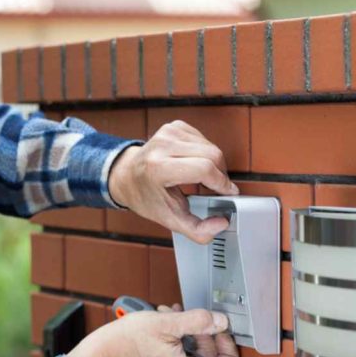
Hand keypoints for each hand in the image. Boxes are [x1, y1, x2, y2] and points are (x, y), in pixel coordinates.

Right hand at [67, 307, 238, 356]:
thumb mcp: (166, 323)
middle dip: (202, 333)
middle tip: (190, 318)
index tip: (220, 330)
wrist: (102, 353)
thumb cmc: (127, 342)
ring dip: (187, 332)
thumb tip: (221, 321)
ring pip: (195, 355)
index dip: (227, 347)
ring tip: (172, 317)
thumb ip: (198, 321)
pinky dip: (178, 340)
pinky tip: (166, 324)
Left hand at [108, 120, 238, 243]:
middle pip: (212, 155)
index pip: (203, 168)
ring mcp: (167, 133)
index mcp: (157, 168)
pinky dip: (205, 153)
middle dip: (220, 174)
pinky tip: (194, 163)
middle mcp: (161, 146)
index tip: (229, 193)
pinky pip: (203, 139)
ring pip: (210, 146)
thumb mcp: (170, 220)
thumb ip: (197, 230)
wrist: (127, 177)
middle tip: (217, 188)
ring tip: (204, 178)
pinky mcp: (173, 126)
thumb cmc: (146, 198)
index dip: (221, 182)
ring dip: (214, 164)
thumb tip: (222, 223)